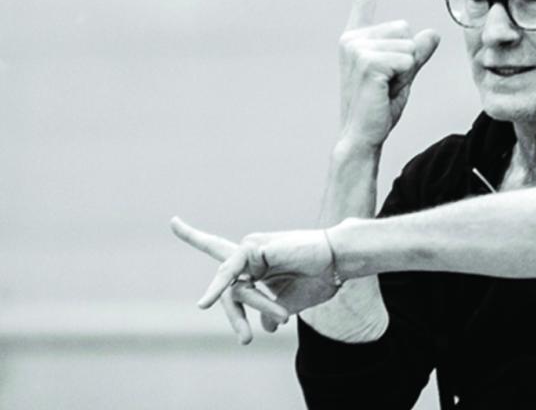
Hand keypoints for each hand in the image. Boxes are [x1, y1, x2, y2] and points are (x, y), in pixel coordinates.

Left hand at [170, 216, 341, 343]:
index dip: (195, 237)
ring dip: (258, 305)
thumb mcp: (290, 303)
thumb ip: (272, 311)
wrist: (337, 262)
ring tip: (280, 316)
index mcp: (256, 263)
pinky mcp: (253, 246)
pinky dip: (220, 288)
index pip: (220, 252)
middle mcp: (249, 253)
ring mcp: (250, 248)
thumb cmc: (319, 279)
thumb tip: (263, 326)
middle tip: (246, 340)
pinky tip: (205, 302)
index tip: (173, 220)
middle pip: (229, 288)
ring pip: (237, 287)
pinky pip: (233, 274)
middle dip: (235, 317)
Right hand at [337, 0, 440, 145]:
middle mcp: (352, 38)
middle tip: (387, 84)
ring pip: (408, 46)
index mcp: (357, 38)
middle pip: (404, 29)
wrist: (362, 136)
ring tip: (384, 89)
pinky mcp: (368, 61)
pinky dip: (404, 77)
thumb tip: (432, 32)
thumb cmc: (380, 108)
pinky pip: (407, 59)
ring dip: (405, 70)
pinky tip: (384, 90)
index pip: (366, 0)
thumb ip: (417, 53)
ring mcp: (357, 48)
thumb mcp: (404, 75)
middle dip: (407, 57)